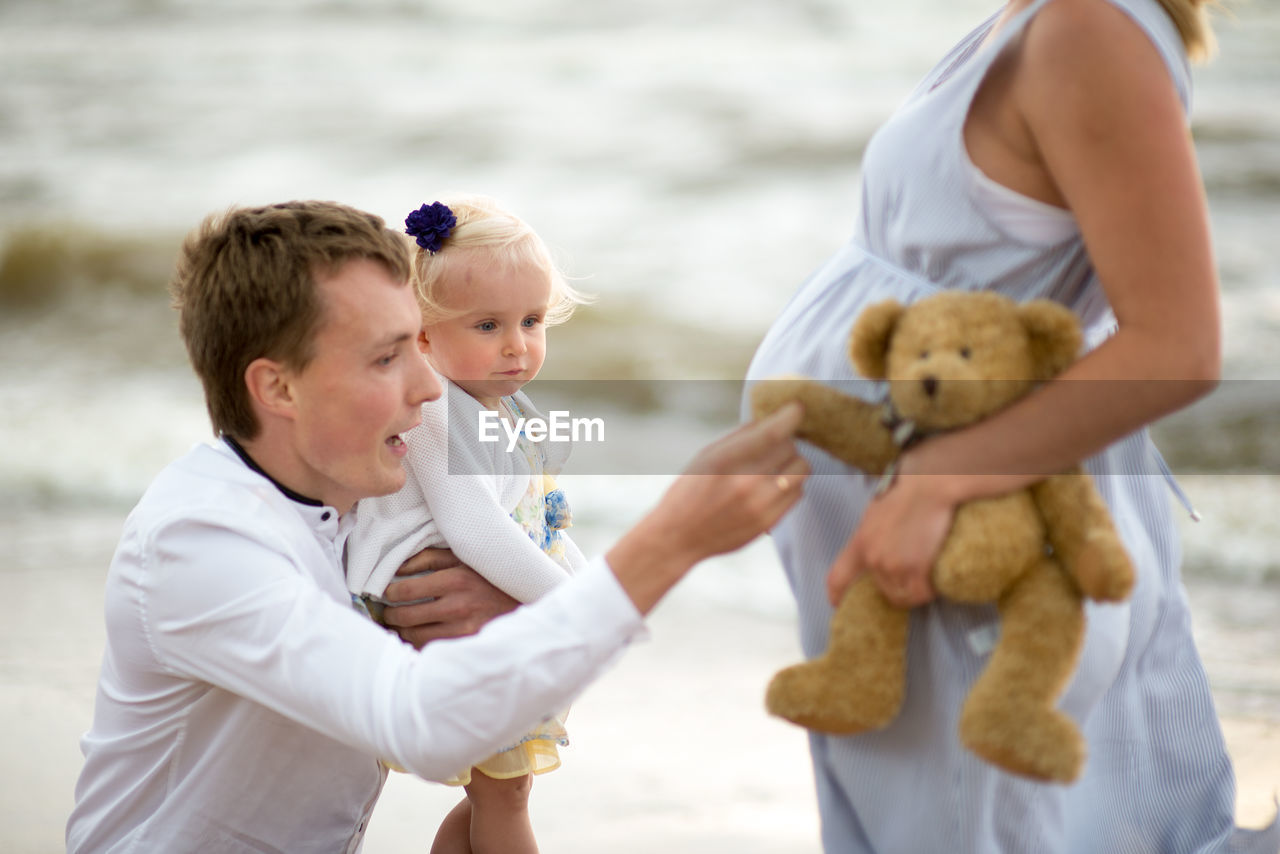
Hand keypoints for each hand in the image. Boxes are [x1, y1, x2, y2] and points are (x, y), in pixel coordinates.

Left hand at [379, 548, 519, 648]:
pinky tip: (419, 637)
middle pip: (406, 617)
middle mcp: (459, 607)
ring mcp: (464, 631)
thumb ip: (429, 557)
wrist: (528, 602)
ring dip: (403, 632)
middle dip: (391, 615)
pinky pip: (432, 651)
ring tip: (401, 625)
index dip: (390, 593)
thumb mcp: (464, 558)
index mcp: (457, 580)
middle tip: (389, 611)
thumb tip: (397, 569)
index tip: (388, 592)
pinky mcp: (468, 647)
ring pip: (415, 638)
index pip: (405, 591)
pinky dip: (420, 645)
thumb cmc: (490, 577)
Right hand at [607, 403, 809, 613]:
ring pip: (801, 470)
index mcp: (724, 461)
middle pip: (790, 448)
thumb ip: (739, 437)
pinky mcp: (769, 522)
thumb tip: (770, 417)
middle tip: (772, 445)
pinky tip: (772, 485)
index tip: (797, 407)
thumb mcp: (706, 456)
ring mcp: (760, 506)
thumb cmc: (690, 491)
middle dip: (785, 441)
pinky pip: (799, 493)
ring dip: (792, 462)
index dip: (790, 416)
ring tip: (774, 466)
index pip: (771, 433)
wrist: (679, 537)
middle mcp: (745, 484)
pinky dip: (791, 484)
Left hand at [826, 467, 954, 609]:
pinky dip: (928, 591)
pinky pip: (921, 594)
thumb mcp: (874, 515)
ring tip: (924, 576)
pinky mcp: (917, 569)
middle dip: (894, 586)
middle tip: (909, 575)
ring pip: (902, 595)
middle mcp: (873, 559)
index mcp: (859, 543)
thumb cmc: (905, 494)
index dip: (836, 595)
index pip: (838, 577)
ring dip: (912, 591)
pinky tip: (933, 579)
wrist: (928, 489)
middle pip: (880, 590)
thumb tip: (874, 551)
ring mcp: (894, 566)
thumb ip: (869, 538)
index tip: (837, 605)